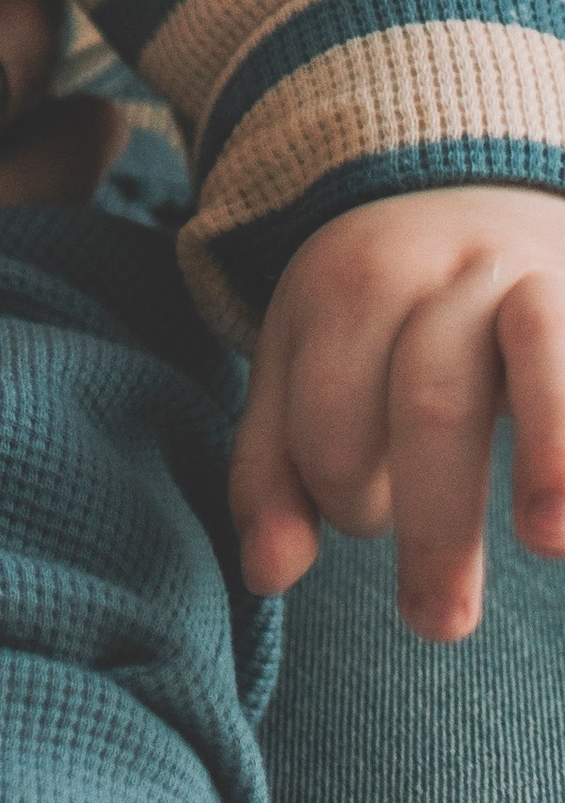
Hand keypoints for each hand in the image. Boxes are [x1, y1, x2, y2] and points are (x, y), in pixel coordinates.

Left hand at [233, 185, 564, 637]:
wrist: (459, 179)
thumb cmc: (373, 310)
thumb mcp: (298, 361)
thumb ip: (272, 469)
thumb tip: (266, 576)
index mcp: (344, 290)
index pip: (331, 416)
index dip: (340, 492)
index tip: (363, 522)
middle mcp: (438, 273)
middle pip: (430, 401)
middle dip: (434, 523)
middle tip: (437, 623)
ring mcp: (526, 275)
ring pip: (534, 353)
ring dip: (548, 451)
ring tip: (550, 545)